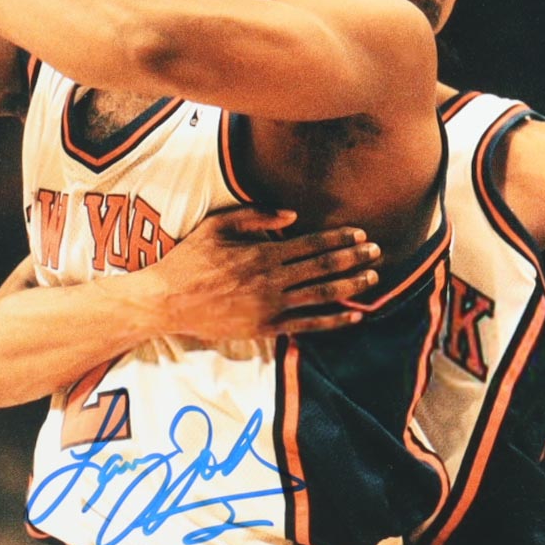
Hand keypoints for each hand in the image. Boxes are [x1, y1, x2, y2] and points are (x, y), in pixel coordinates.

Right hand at [155, 207, 379, 341]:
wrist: (167, 301)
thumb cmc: (190, 259)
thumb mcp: (217, 225)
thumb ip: (255, 216)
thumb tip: (291, 215)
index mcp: (262, 253)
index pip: (311, 244)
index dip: (339, 239)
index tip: (360, 234)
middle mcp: (272, 280)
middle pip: (323, 268)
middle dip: (354, 259)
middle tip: (377, 252)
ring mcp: (271, 307)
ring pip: (321, 296)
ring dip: (351, 287)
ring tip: (373, 279)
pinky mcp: (266, 329)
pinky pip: (308, 326)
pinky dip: (333, 321)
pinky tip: (353, 316)